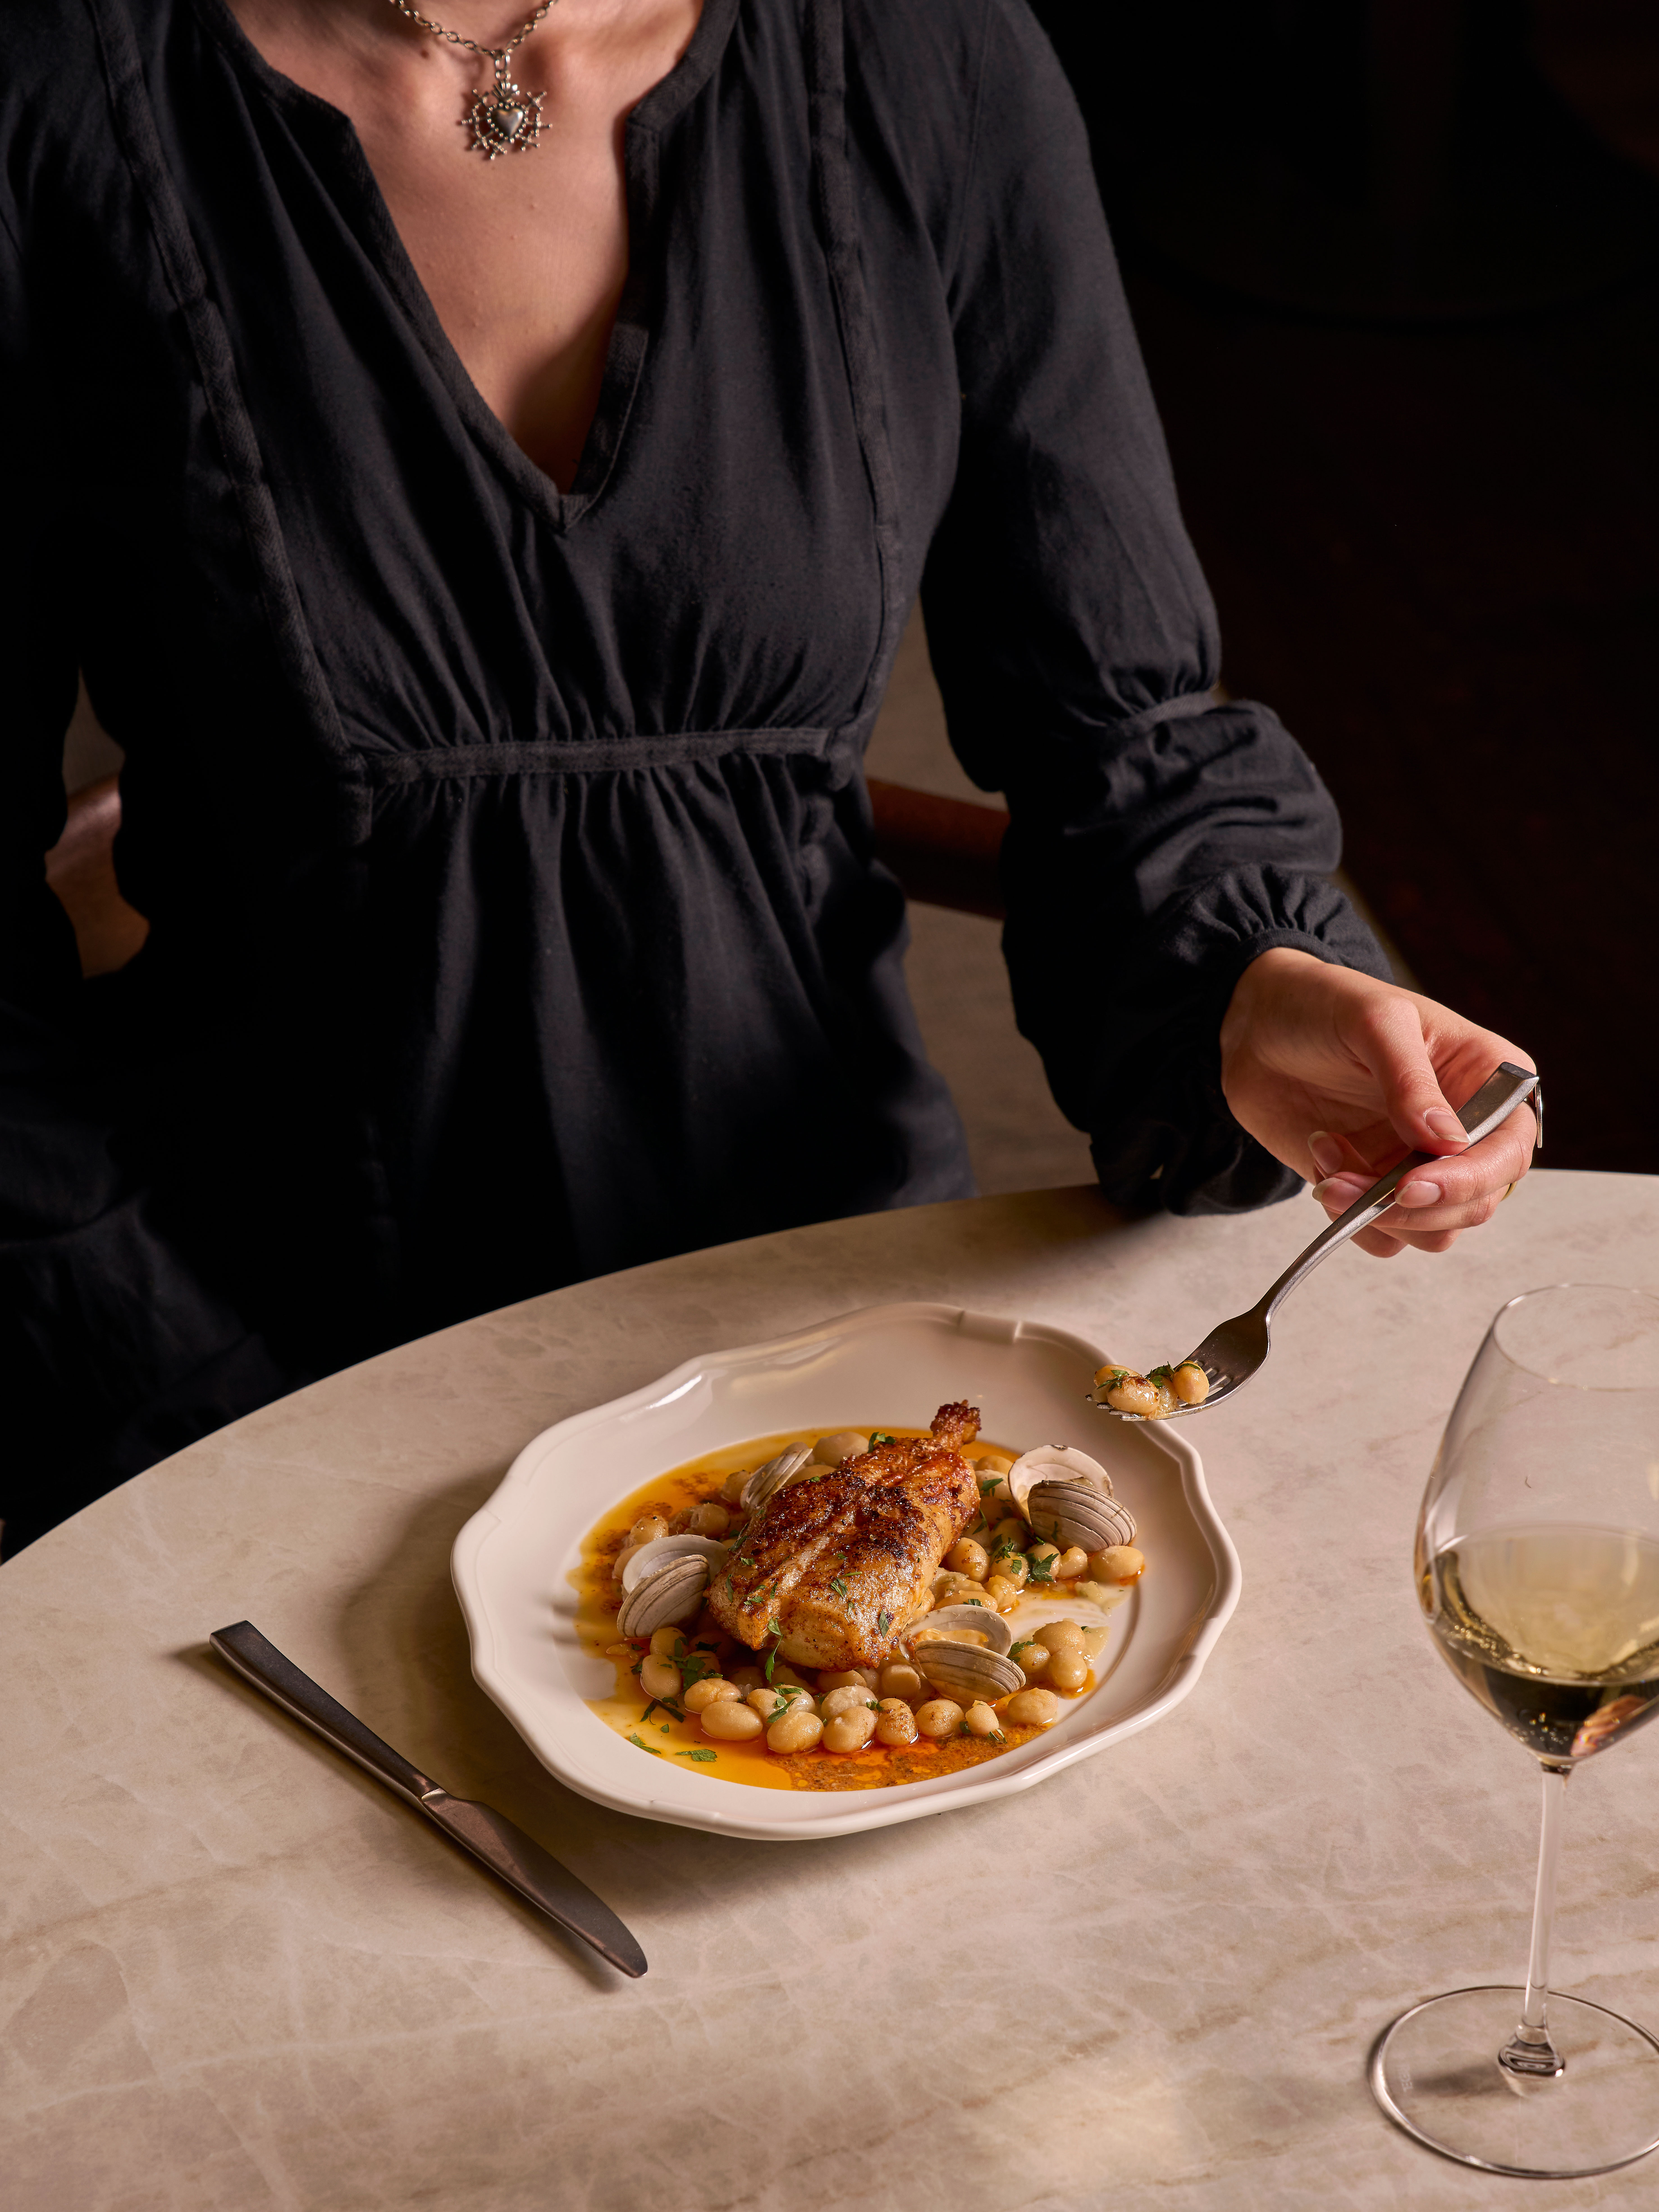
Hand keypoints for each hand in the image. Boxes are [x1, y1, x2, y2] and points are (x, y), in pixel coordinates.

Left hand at [1219, 948, 1536, 1258]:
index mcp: (1486, 1081)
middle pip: (1475, 1203)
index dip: (1470, 1179)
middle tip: (1353, 1181)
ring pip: (1430, 1230)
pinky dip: (1348, 1216)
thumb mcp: (1374, 1022)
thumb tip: (1447, 1142)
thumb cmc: (1324, 1004)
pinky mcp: (1374, 1187)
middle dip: (1415, 1205)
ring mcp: (1418, 1164)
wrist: (1258, 1025)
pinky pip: (1382, 1236)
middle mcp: (1463, 1131)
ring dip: (1375, 1213)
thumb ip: (1410, 1081)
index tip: (1413, 1185)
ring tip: (1327, 1159)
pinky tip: (1321, 1159)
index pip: (1508, 1151)